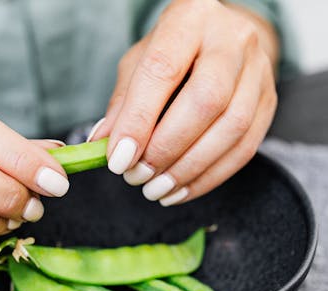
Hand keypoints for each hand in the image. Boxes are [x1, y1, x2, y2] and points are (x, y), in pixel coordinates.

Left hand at [90, 0, 278, 205]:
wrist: (223, 40)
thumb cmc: (173, 52)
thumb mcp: (139, 63)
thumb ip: (122, 102)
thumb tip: (101, 144)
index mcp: (189, 19)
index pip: (162, 69)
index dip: (139, 120)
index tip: (119, 159)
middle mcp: (232, 39)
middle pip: (206, 101)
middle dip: (166, 148)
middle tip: (137, 177)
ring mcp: (258, 70)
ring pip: (232, 128)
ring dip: (188, 169)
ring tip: (156, 190)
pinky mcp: (270, 101)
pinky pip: (245, 148)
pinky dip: (209, 177)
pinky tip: (181, 191)